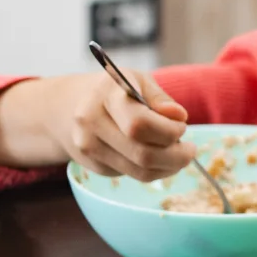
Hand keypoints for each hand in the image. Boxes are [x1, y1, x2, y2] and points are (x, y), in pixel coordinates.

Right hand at [48, 70, 196, 180]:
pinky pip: (133, 175)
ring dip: (169, 167)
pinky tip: (160, 158)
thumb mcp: (137, 81)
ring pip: (140, 171)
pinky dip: (155, 170)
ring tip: (180, 155)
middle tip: (190, 150)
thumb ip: (159, 98)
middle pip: (142, 154)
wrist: (66, 108)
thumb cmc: (113, 91)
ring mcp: (89, 148)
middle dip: (176, 156)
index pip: (139, 124)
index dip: (168, 131)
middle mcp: (91, 124)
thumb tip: (178, 116)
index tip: (182, 126)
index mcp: (105, 96)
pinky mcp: (93, 166)